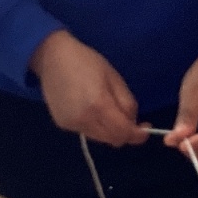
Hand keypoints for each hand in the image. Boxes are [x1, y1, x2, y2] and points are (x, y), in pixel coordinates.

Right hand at [32, 31, 148, 147]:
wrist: (52, 58)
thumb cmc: (87, 62)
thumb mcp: (114, 78)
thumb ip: (127, 103)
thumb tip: (133, 123)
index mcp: (99, 105)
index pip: (123, 133)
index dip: (137, 135)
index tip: (145, 130)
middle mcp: (84, 120)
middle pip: (113, 140)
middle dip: (124, 132)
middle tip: (128, 118)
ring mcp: (71, 124)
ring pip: (100, 138)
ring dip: (109, 130)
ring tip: (106, 110)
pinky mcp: (62, 125)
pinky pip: (86, 132)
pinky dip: (94, 126)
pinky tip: (89, 108)